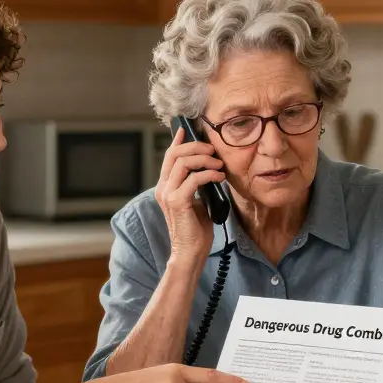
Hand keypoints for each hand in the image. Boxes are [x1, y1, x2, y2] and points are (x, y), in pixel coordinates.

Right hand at [156, 125, 225, 260]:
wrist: (190, 252)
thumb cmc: (196, 230)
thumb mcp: (197, 201)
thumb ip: (197, 185)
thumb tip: (210, 168)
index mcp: (166, 187)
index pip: (169, 157)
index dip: (179, 141)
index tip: (189, 130)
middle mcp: (163, 188)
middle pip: (175, 154)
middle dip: (196, 147)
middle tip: (213, 151)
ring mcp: (168, 194)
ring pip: (183, 162)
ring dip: (205, 159)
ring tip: (219, 165)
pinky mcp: (177, 202)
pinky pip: (194, 179)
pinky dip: (209, 174)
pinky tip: (219, 177)